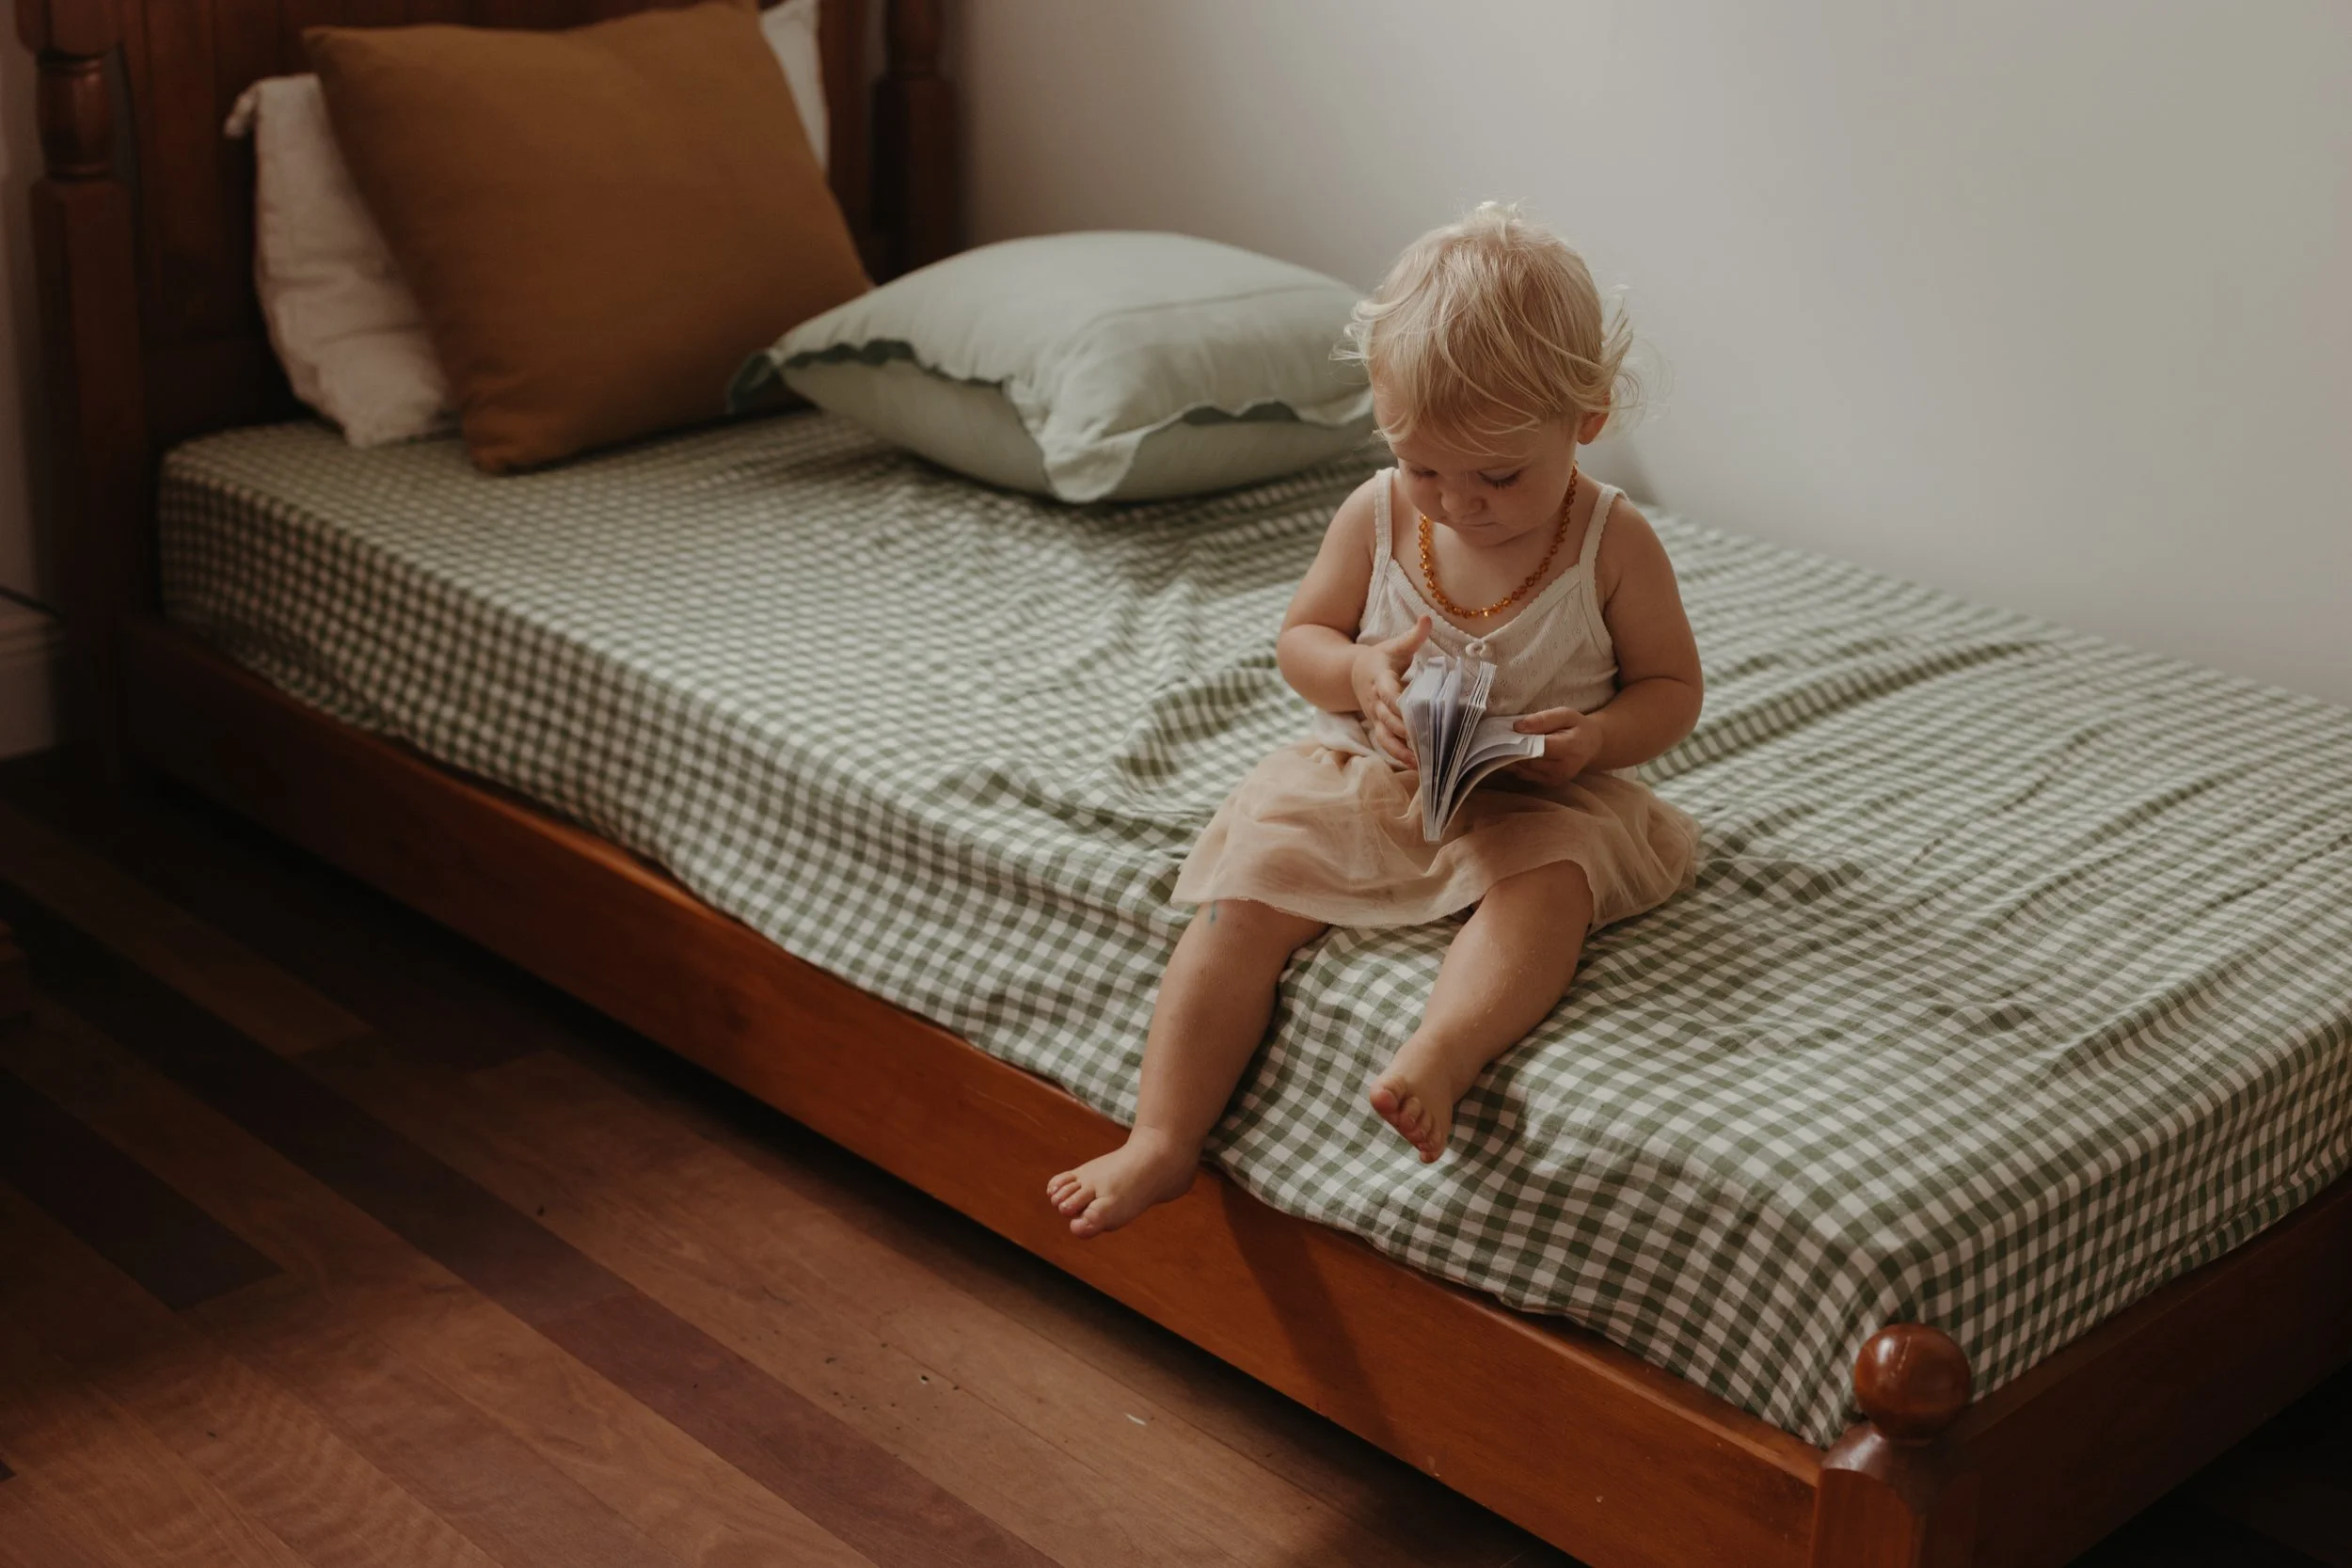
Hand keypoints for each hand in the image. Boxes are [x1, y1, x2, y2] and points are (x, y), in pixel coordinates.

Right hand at [1350, 616, 1431, 766]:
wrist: (1351, 675)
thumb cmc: (1379, 659)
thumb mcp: (1394, 646)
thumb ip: (1413, 636)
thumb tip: (1428, 618)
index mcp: (1380, 680)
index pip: (1388, 693)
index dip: (1399, 703)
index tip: (1414, 710)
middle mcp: (1375, 703)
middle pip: (1388, 719)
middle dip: (1406, 731)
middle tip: (1429, 741)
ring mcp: (1375, 718)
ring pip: (1386, 737)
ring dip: (1402, 751)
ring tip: (1422, 761)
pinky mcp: (1378, 727)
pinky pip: (1387, 744)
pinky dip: (1400, 756)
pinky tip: (1418, 765)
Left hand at [1509, 706, 1603, 791]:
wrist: (1591, 746)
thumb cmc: (1578, 727)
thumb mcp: (1565, 714)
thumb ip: (1543, 719)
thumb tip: (1517, 727)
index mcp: (1569, 748)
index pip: (1538, 748)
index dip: (1520, 741)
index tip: (1509, 732)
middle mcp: (1563, 768)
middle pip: (1528, 761)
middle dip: (1514, 749)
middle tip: (1505, 736)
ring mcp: (1555, 779)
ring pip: (1524, 770)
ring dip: (1513, 758)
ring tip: (1509, 744)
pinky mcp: (1549, 784)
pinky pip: (1526, 775)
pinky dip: (1518, 764)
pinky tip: (1518, 753)